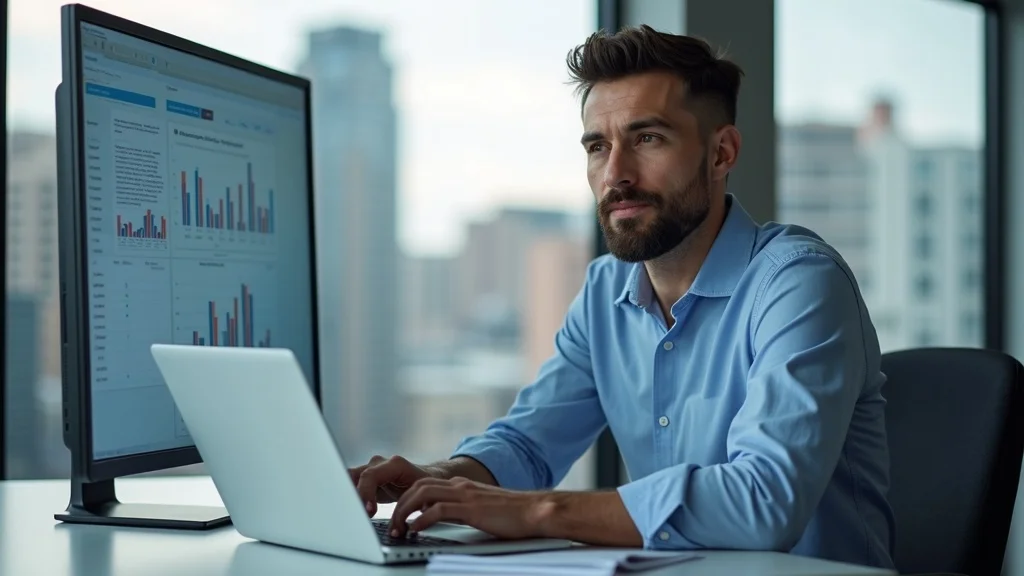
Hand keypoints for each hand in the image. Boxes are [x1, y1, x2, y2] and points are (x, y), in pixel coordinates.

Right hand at [348, 455, 439, 516]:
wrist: (426, 477)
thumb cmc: (426, 485)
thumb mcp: (422, 495)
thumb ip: (410, 507)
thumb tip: (402, 526)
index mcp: (395, 464)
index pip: (370, 476)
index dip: (365, 493)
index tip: (368, 511)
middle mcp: (379, 464)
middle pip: (355, 477)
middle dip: (352, 497)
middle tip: (356, 516)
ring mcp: (370, 469)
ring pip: (348, 479)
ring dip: (349, 497)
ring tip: (354, 516)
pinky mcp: (365, 479)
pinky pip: (351, 485)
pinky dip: (350, 499)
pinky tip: (354, 512)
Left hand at [388, 477, 550, 539]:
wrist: (535, 511)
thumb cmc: (512, 515)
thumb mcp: (479, 509)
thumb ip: (459, 510)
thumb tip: (437, 519)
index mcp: (461, 485)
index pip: (424, 484)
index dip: (407, 499)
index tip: (399, 516)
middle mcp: (460, 486)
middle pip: (417, 486)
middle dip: (400, 504)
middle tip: (393, 525)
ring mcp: (465, 495)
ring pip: (423, 494)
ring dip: (406, 511)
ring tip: (400, 529)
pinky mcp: (472, 508)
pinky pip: (439, 510)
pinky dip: (423, 519)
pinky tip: (416, 530)